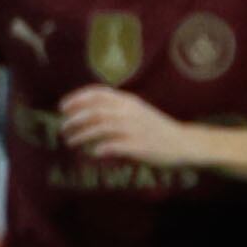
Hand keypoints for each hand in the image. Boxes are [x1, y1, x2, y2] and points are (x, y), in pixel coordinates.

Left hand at [60, 84, 198, 169]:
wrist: (183, 143)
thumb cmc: (154, 128)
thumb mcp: (135, 110)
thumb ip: (114, 108)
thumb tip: (82, 113)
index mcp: (129, 101)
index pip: (98, 93)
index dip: (77, 98)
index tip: (63, 107)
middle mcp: (130, 112)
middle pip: (95, 111)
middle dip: (74, 119)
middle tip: (63, 128)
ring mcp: (135, 128)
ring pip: (101, 128)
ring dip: (82, 135)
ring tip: (70, 142)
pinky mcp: (139, 145)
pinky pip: (113, 146)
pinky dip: (99, 149)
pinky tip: (93, 153)